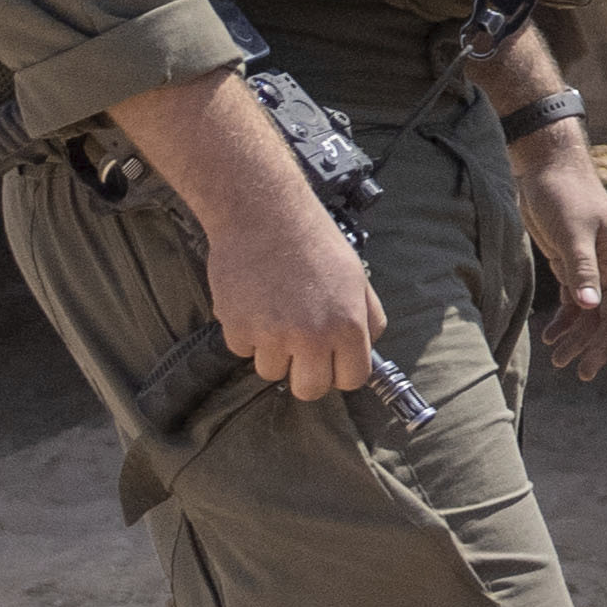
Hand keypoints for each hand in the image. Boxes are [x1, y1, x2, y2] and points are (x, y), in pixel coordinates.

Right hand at [119, 62, 387, 405]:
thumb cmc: (313, 242)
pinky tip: (252, 302)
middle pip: (309, 391)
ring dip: (271, 351)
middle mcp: (312, 337)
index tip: (332, 362)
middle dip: (305, 375)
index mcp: (348, 326)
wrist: (263, 215)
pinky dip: (244, 333)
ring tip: (274, 315)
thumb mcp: (357, 278)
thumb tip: (369, 350)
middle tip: (299, 352)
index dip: (341, 372)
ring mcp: (272, 336)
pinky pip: (241, 350)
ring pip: (271, 372)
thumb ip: (367, 317)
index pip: (352, 380)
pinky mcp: (237, 328)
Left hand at [515, 136, 606, 379]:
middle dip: (597, 345)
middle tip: (582, 373)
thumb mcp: (573, 232)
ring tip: (559, 361)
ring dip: (578, 337)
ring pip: (592, 313)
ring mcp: (593, 269)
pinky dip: (565, 321)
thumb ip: (582, 269)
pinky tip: (550, 336)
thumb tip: (591, 307)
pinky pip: (575, 302)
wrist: (547, 169)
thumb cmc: (565, 195)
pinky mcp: (572, 266)